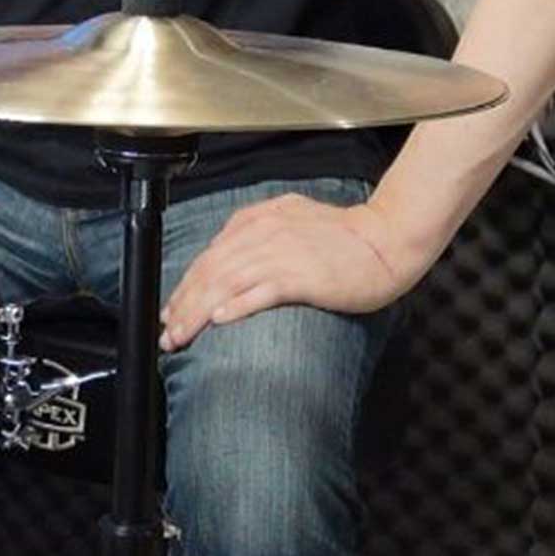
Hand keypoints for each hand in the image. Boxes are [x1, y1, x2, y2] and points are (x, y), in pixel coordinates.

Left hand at [159, 193, 420, 350]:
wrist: (387, 239)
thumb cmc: (344, 236)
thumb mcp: (292, 219)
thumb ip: (257, 232)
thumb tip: (225, 257)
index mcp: (258, 220)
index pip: (208, 257)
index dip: (184, 288)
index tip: (169, 312)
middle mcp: (263, 234)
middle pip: (209, 272)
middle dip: (182, 306)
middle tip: (167, 335)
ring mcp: (281, 253)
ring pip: (226, 284)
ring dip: (198, 313)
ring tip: (181, 336)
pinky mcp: (302, 275)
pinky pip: (261, 291)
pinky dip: (237, 305)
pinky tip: (219, 321)